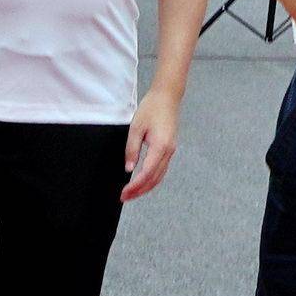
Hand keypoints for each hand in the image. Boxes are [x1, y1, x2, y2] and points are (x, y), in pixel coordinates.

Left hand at [122, 88, 179, 202]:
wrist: (167, 97)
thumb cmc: (151, 109)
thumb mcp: (136, 127)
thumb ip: (131, 149)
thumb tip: (129, 169)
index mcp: (160, 146)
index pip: (147, 173)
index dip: (135, 186)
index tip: (124, 193)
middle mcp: (168, 152)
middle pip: (154, 179)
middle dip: (139, 191)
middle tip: (125, 198)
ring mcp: (171, 151)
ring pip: (159, 176)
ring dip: (146, 187)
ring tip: (132, 193)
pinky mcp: (169, 149)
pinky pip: (161, 169)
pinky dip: (152, 179)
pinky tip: (142, 182)